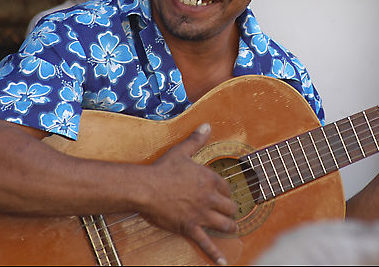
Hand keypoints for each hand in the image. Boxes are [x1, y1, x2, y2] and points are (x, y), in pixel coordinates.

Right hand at [140, 123, 237, 264]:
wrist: (145, 188)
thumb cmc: (162, 169)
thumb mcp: (182, 152)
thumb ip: (196, 139)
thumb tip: (206, 125)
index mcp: (209, 179)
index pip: (226, 187)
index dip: (225, 192)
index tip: (223, 194)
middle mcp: (209, 197)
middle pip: (230, 207)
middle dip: (231, 211)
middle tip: (231, 214)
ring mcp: (201, 214)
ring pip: (225, 225)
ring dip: (230, 228)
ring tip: (233, 230)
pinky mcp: (190, 227)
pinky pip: (206, 243)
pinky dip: (215, 254)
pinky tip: (223, 263)